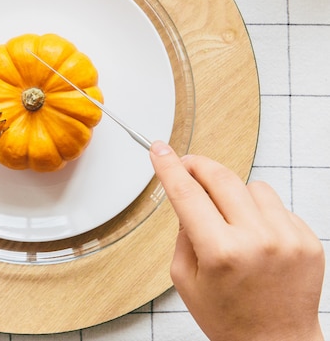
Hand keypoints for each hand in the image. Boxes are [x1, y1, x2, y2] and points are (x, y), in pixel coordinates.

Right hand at [150, 141, 324, 340]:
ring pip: (253, 186)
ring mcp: (288, 239)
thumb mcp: (185, 280)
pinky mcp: (308, 241)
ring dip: (234, 194)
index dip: (169, 167)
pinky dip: (261, 213)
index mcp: (221, 253)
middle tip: (188, 166)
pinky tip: (256, 238)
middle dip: (199, 166)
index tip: (160, 150)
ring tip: (231, 221)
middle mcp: (257, 241)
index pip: (187, 194)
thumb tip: (188, 199)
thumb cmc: (229, 318)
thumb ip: (182, 235)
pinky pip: (277, 206)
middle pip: (222, 178)